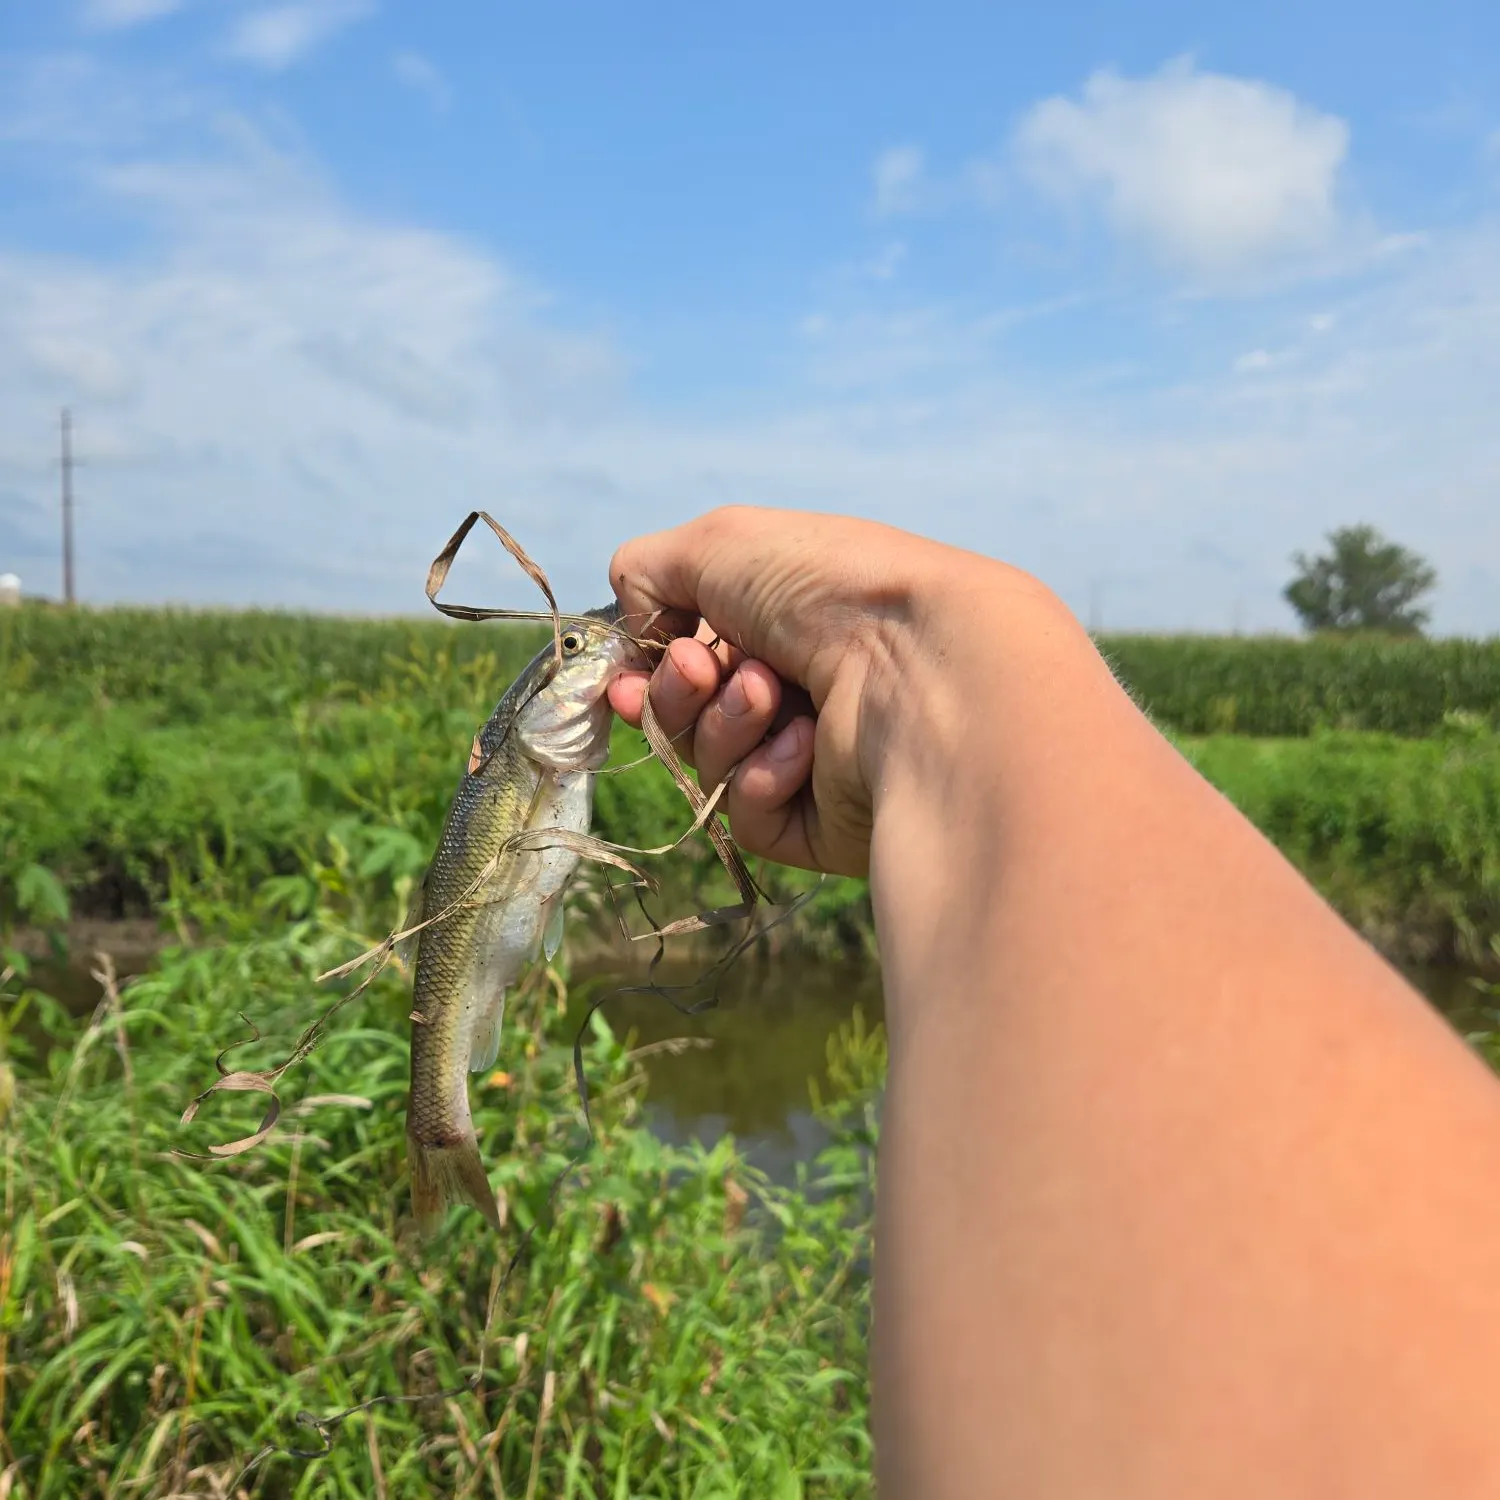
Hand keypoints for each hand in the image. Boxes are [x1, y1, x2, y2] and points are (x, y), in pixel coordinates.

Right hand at [606, 506, 955, 876]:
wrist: (922, 668)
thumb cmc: (829, 589)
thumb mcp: (721, 543)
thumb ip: (648, 572)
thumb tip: (637, 633)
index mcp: (784, 622)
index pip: (685, 659)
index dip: (647, 672)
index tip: (623, 680)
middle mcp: (801, 687)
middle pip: (687, 716)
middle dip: (680, 692)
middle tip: (706, 668)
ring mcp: (814, 759)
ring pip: (711, 764)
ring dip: (726, 724)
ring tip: (774, 695)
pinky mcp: (826, 823)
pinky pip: (750, 815)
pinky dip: (763, 777)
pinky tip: (806, 748)